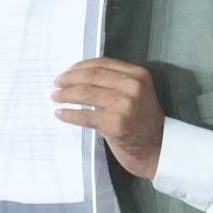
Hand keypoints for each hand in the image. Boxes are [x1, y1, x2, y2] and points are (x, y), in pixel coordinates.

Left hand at [53, 58, 164, 179]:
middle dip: (70, 78)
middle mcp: (133, 87)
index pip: (103, 64)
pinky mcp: (115, 124)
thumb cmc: (142, 120)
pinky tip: (61, 113)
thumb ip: (116, 81)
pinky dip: (69, 114)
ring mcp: (125, 105)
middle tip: (57, 82)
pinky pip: (85, 116)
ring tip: (55, 96)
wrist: (157, 148)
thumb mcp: (137, 93)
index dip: (81, 66)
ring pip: (86, 93)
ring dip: (66, 94)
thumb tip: (79, 75)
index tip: (67, 71)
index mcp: (138, 75)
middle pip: (92, 76)